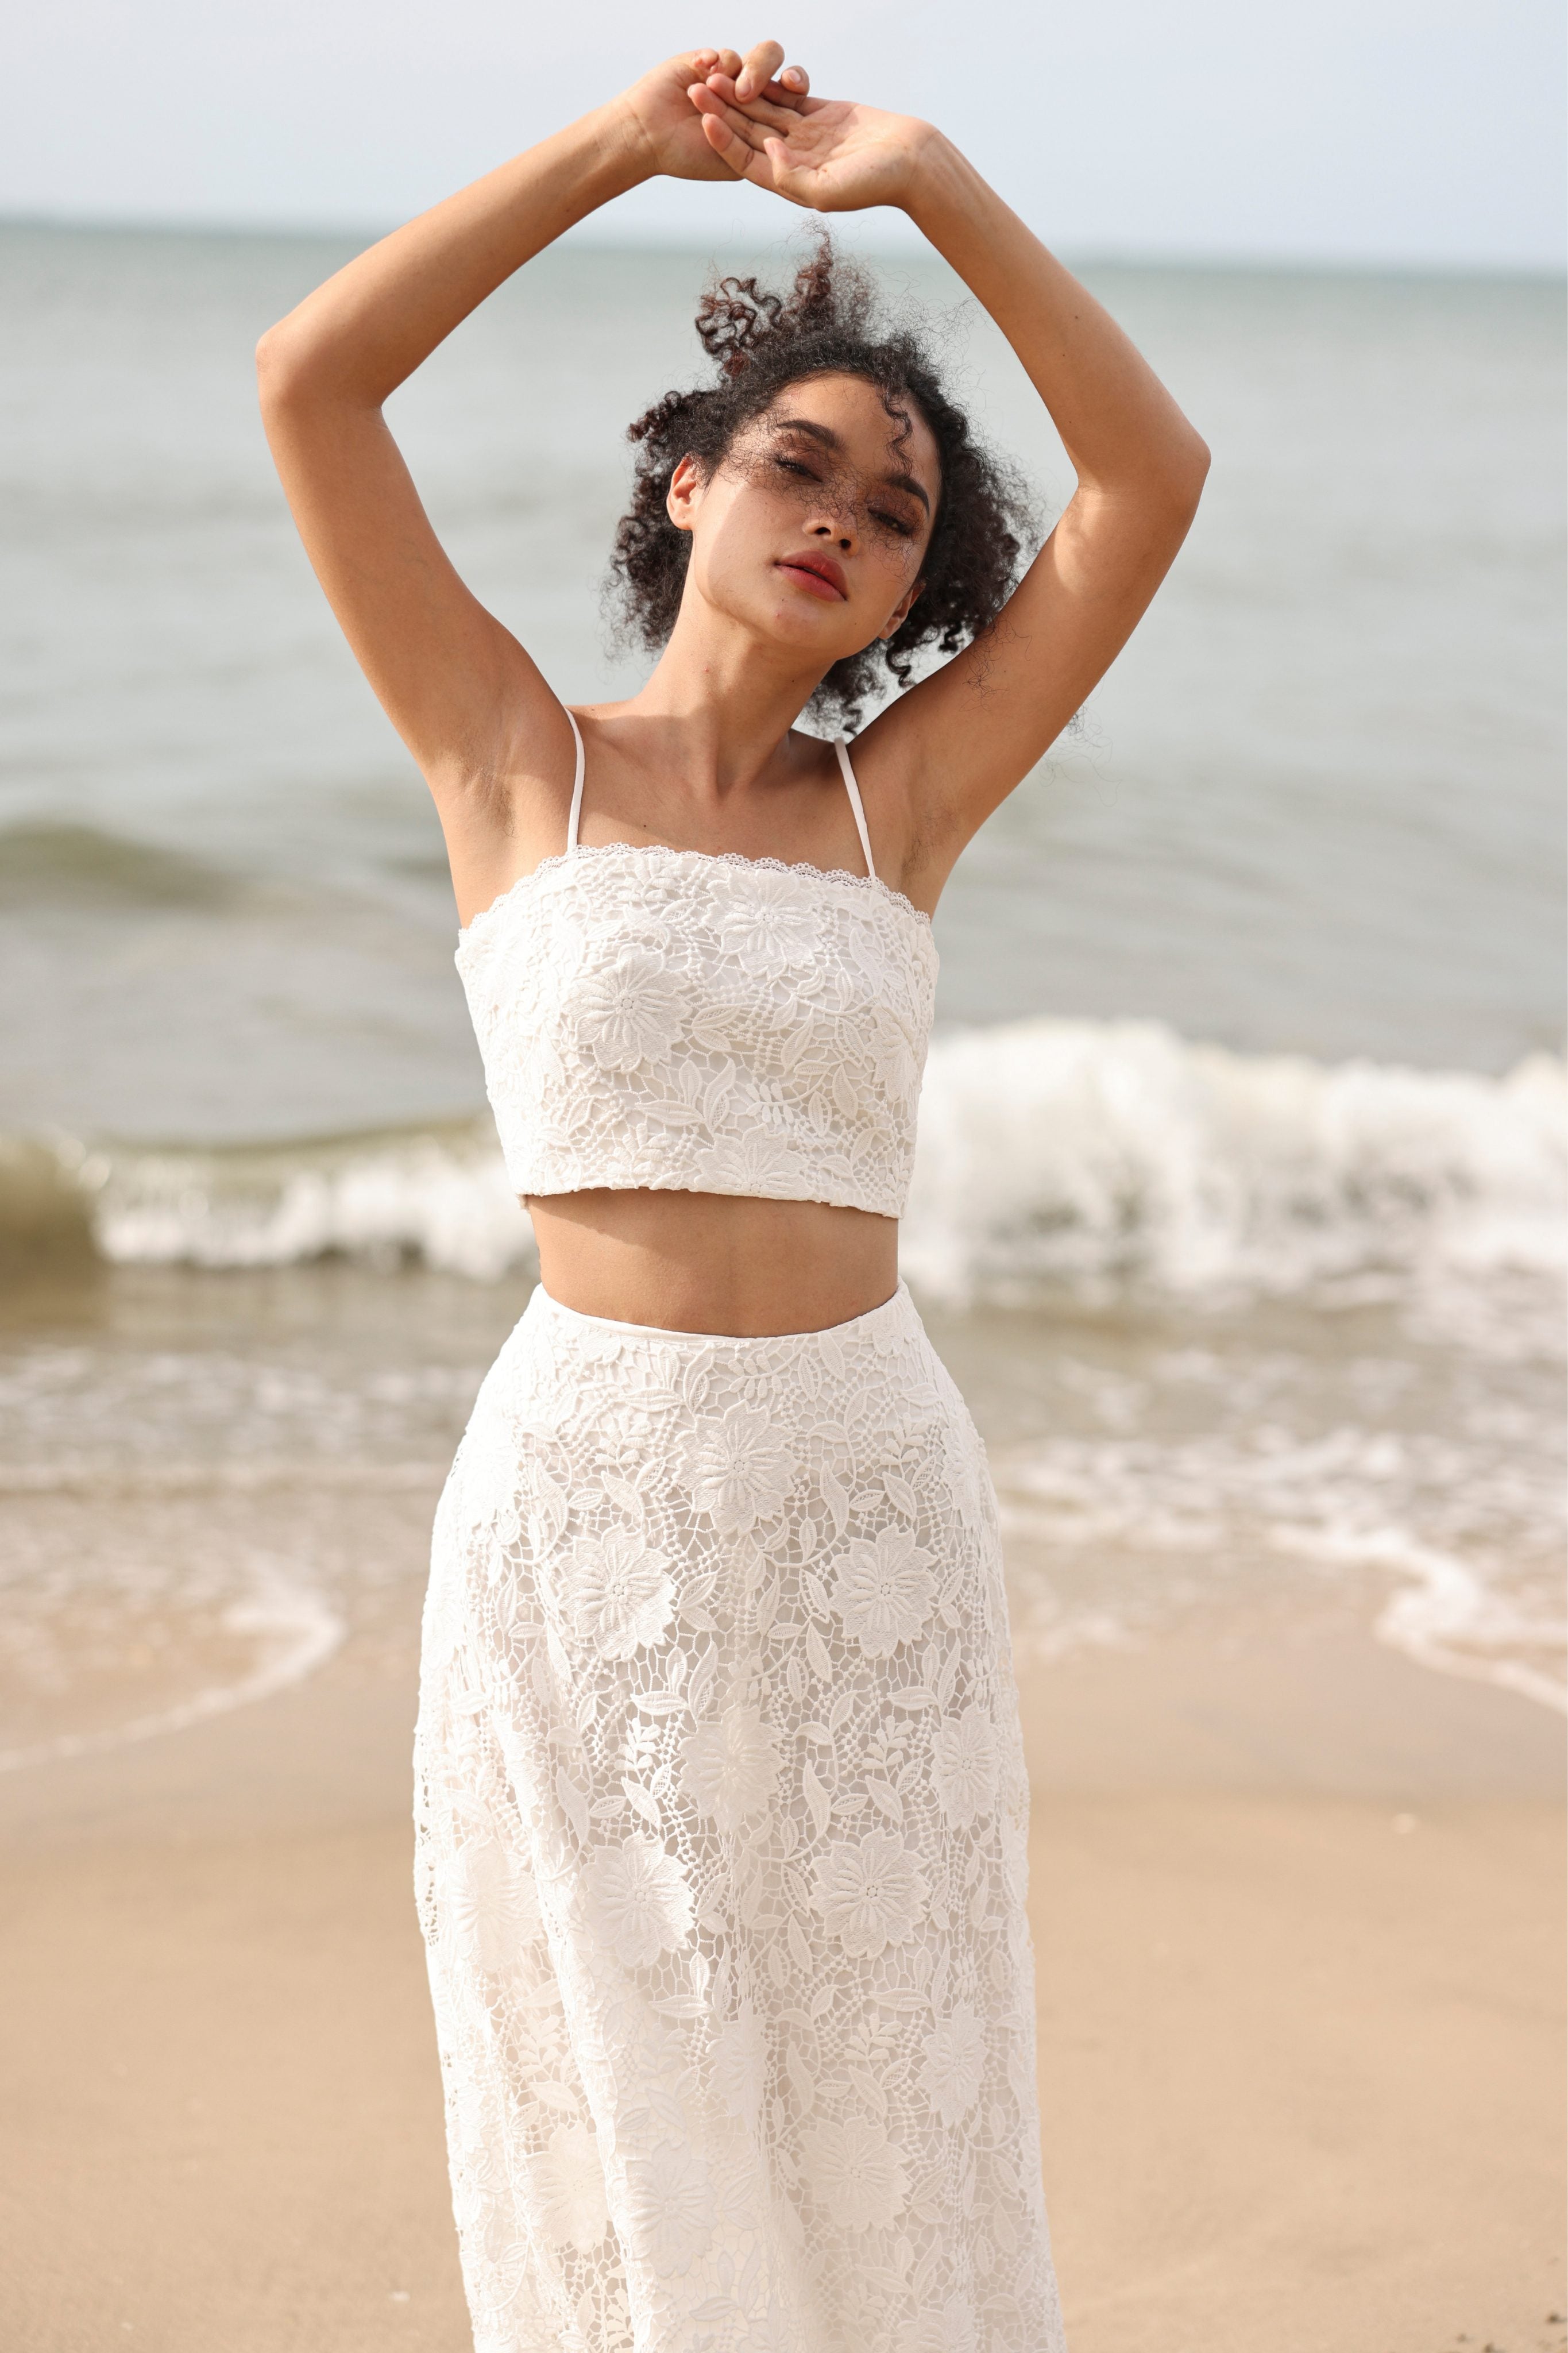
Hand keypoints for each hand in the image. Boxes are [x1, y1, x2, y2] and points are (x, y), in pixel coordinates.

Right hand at [619, 44, 811, 183]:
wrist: (645, 137)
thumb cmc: (685, 157)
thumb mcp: (732, 166)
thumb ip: (761, 155)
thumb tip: (790, 148)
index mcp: (758, 119)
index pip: (788, 96)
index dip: (797, 85)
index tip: (795, 86)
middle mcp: (745, 96)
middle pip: (774, 68)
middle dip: (769, 69)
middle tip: (759, 78)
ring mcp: (725, 78)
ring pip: (749, 58)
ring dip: (738, 69)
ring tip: (714, 83)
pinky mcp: (704, 63)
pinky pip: (721, 54)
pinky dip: (715, 58)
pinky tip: (705, 66)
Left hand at [687, 56, 932, 212]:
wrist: (911, 161)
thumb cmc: (875, 183)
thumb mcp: (829, 191)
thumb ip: (792, 177)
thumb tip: (766, 152)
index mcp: (789, 182)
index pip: (746, 161)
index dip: (723, 140)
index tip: (703, 118)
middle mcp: (792, 160)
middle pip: (748, 134)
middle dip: (722, 112)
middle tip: (695, 89)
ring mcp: (805, 137)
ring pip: (763, 112)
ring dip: (738, 95)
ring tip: (713, 74)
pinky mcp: (819, 115)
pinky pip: (786, 97)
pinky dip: (767, 84)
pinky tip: (744, 68)